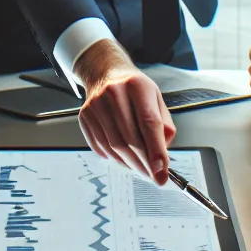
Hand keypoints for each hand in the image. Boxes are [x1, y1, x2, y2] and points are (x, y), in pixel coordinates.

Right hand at [73, 41, 175, 182]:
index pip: (149, 123)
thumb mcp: (156, 98)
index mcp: (137, 86)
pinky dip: (114, 159)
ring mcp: (96, 105)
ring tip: (142, 171)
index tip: (162, 171)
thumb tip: (162, 154)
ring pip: (114, 146)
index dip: (156, 150)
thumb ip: (164, 124)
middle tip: (154, 177)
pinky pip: (100, 146)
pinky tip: (125, 161)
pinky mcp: (85, 116)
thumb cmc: (135, 89)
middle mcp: (114, 93)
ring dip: (130, 165)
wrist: (105, 73)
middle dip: (144, 163)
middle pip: (130, 138)